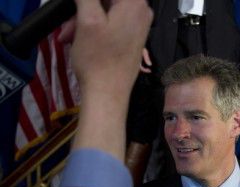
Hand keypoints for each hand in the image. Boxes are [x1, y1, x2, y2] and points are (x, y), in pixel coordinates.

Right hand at [67, 0, 152, 160]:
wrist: (108, 94)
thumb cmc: (98, 59)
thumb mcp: (88, 19)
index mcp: (135, 3)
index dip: (89, 1)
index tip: (77, 10)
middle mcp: (142, 12)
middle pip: (107, 0)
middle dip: (84, 10)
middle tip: (67, 26)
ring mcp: (138, 27)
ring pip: (106, 12)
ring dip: (84, 21)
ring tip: (68, 36)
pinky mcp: (132, 40)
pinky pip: (110, 25)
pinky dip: (93, 30)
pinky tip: (78, 41)